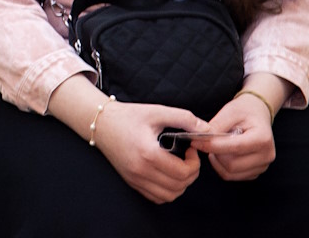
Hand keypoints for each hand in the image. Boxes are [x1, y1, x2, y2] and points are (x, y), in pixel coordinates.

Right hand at [92, 100, 209, 202]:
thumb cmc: (128, 116)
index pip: (183, 172)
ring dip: (181, 184)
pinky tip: (167, 174)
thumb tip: (207, 129)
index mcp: (148, 153)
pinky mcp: (131, 181)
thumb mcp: (156, 111)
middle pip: (179, 186)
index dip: (195, 163)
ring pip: (169, 195)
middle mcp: (140, 170)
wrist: (101, 123)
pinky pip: (156, 197)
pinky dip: (167, 191)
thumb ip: (184, 118)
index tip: (191, 150)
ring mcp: (135, 178)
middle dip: (191, 173)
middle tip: (188, 158)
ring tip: (179, 167)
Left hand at [196, 94, 276, 180]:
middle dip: (214, 154)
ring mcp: (262, 166)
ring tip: (214, 147)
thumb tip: (200, 138)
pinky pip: (233, 176)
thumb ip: (216, 126)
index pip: (234, 148)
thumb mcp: (230, 112)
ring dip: (216, 162)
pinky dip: (222, 167)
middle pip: (232, 165)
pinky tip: (221, 154)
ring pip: (230, 173)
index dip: (212, 146)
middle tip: (206, 142)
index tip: (195, 141)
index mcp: (262, 138)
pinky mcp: (255, 172)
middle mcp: (266, 155)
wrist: (258, 115)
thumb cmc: (244, 111)